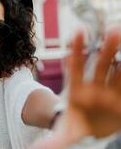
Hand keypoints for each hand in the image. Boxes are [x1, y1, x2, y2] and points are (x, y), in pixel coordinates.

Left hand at [31, 30, 120, 148]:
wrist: (93, 130)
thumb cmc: (77, 125)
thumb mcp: (66, 134)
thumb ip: (54, 141)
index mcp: (77, 88)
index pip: (76, 66)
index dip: (77, 49)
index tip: (79, 31)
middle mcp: (96, 85)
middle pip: (101, 63)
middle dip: (107, 48)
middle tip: (114, 31)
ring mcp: (112, 89)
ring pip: (119, 68)